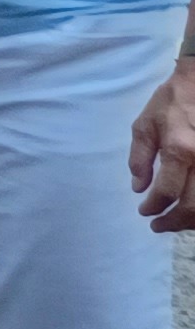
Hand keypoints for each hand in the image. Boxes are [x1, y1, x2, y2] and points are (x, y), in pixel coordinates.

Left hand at [130, 60, 194, 230]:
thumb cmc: (171, 102)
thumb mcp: (145, 124)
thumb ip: (140, 157)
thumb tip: (138, 187)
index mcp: (179, 149)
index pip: (167, 192)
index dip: (154, 207)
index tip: (144, 212)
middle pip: (193, 205)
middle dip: (175, 222)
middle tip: (159, 226)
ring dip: (192, 219)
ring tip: (177, 222)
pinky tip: (193, 209)